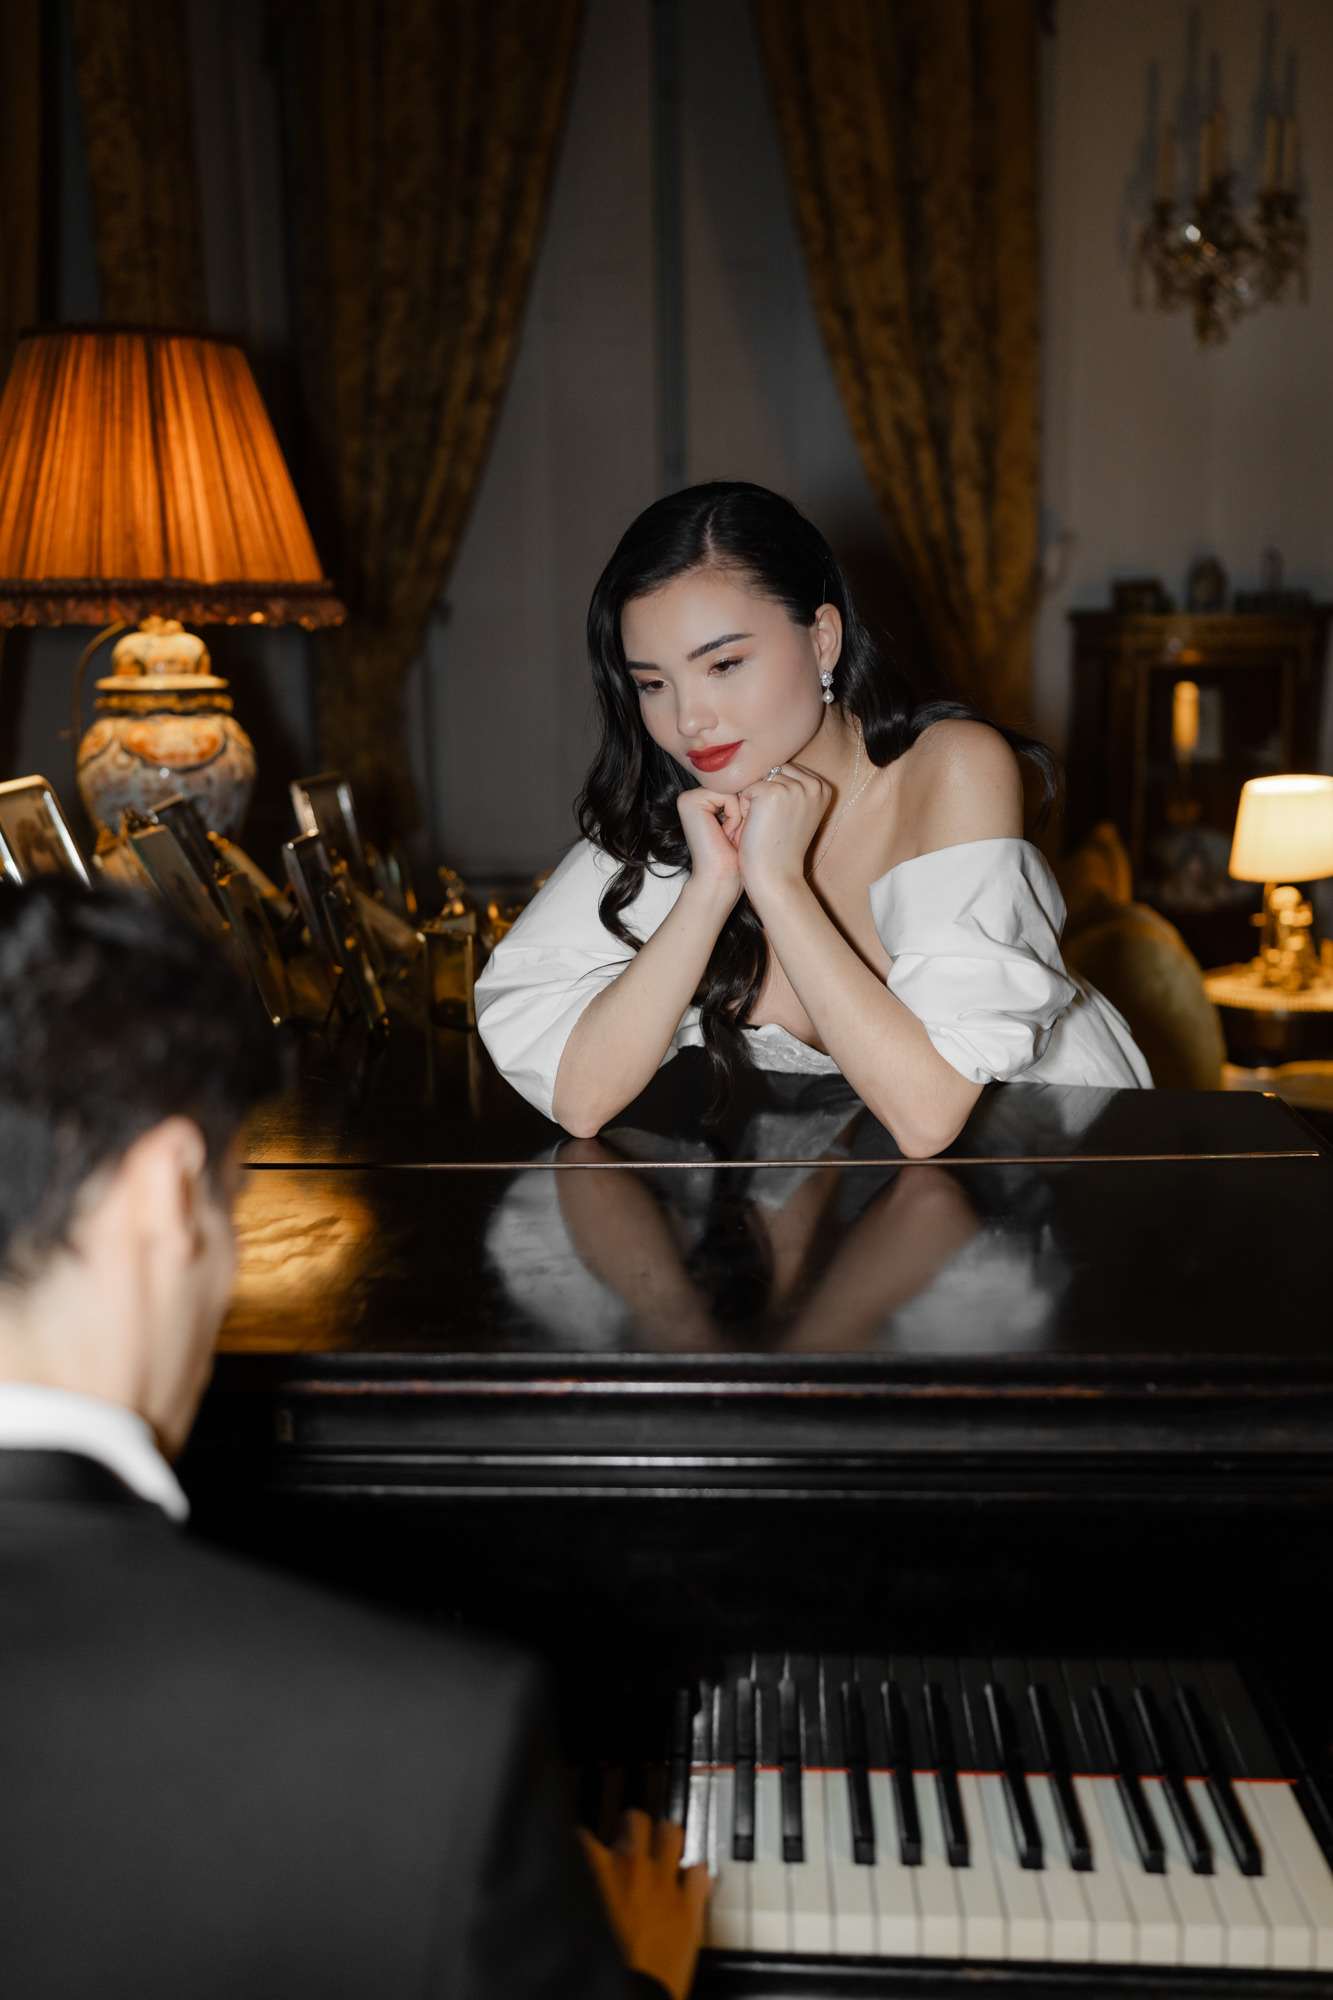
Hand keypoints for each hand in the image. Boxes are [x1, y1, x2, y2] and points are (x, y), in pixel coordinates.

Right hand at [581, 1810, 709, 1999]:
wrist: (628, 1996)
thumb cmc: (600, 1965)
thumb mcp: (576, 1922)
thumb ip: (576, 1894)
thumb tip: (571, 1887)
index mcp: (596, 1871)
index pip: (584, 1836)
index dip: (585, 1843)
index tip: (587, 1848)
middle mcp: (631, 1867)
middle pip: (636, 1820)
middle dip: (634, 1827)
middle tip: (633, 1838)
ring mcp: (663, 1883)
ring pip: (672, 1834)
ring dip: (668, 1839)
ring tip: (666, 1846)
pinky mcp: (689, 1906)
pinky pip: (699, 1872)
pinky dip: (695, 1875)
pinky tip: (691, 1882)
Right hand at [676, 786, 747, 906]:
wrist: (723, 880)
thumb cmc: (740, 857)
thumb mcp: (749, 820)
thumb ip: (751, 794)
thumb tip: (773, 768)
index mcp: (708, 798)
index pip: (742, 786)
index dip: (753, 806)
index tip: (745, 831)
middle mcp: (696, 795)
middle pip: (738, 785)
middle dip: (748, 808)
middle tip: (740, 834)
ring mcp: (689, 797)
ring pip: (735, 789)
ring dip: (742, 813)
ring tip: (732, 836)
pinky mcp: (689, 801)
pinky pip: (728, 795)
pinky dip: (734, 815)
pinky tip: (725, 834)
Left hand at [737, 762, 829, 901]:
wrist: (776, 874)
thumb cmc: (781, 846)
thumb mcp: (798, 811)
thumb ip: (795, 786)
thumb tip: (776, 765)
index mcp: (823, 787)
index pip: (786, 771)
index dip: (776, 794)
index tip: (783, 821)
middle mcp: (814, 784)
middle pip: (774, 771)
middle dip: (765, 794)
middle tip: (773, 824)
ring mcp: (795, 787)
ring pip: (760, 779)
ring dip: (754, 800)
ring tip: (766, 825)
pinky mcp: (773, 793)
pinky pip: (747, 789)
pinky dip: (745, 808)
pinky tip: (757, 827)